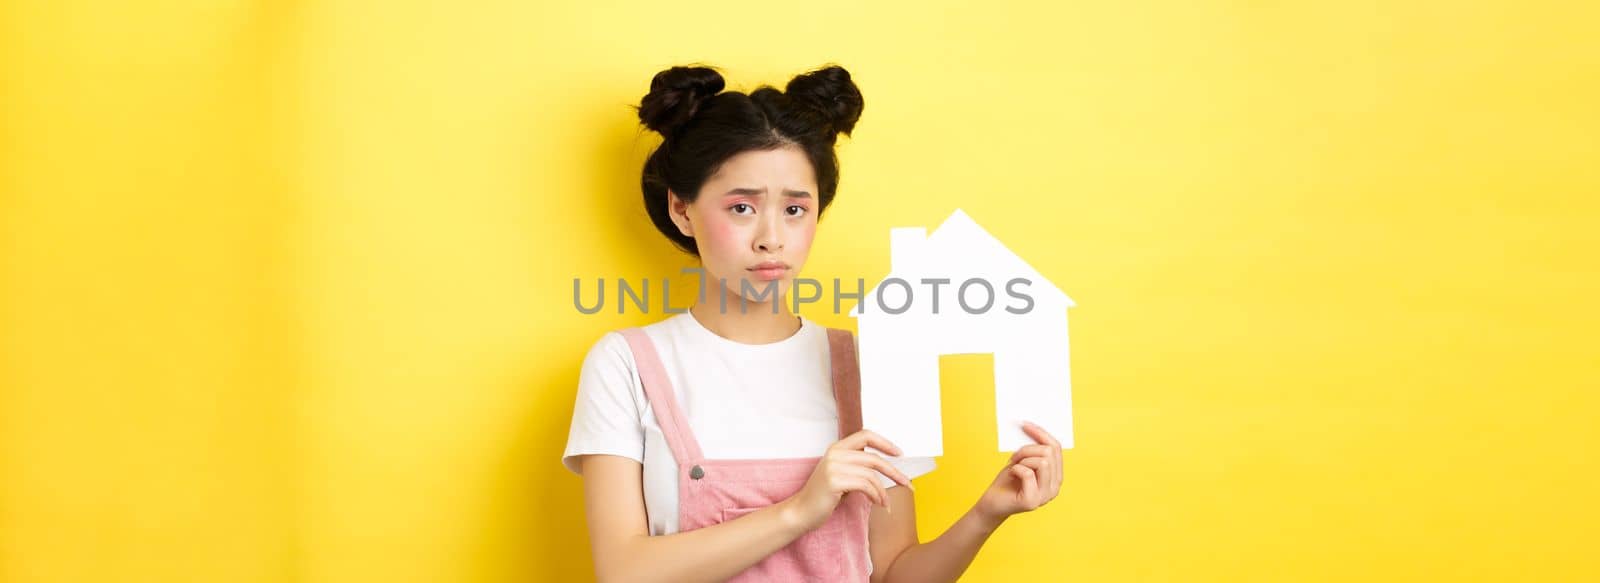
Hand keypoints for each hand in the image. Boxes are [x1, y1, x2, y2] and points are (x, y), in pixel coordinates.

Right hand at [782, 429, 913, 532]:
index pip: (865, 435)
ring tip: (885, 503)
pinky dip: (876, 496)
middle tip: (907, 483)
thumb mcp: (840, 474)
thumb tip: (886, 468)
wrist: (801, 511)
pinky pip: (865, 486)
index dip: (885, 442)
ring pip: (871, 475)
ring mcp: (833, 466)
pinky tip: (878, 503)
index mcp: (837, 448)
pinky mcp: (834, 481)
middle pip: (874, 458)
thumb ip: (856, 466)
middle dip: (894, 471)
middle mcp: (835, 453)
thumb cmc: (823, 496)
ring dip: (883, 491)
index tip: (900, 454)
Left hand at [974, 421, 1063, 523]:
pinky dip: (1016, 469)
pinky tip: (1011, 474)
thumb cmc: (1008, 480)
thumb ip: (1034, 450)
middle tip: (1014, 456)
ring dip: (1023, 459)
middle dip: (1028, 448)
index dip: (1041, 433)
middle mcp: (1055, 487)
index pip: (1057, 448)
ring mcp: (1045, 496)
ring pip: (1042, 461)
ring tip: (1013, 465)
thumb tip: (1033, 427)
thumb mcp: (1023, 461)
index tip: (1025, 424)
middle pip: (1050, 452)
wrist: (992, 503)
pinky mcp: (1032, 501)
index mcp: (1056, 476)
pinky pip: (1027, 473)